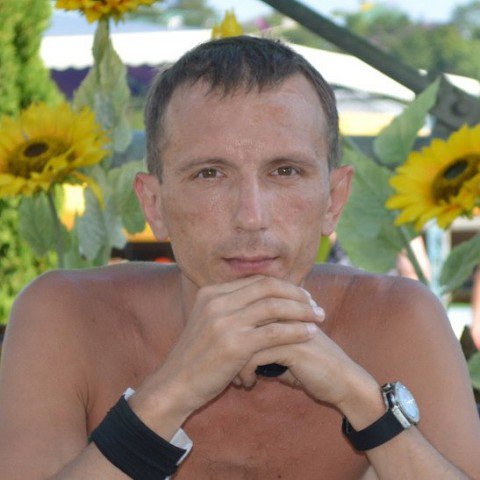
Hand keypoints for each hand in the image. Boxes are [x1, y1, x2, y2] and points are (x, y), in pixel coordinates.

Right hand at [134, 275, 324, 417]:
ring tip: (319, 317)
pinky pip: (273, 332)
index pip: (256, 280)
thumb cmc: (197, 357)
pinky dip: (296, 331)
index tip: (302, 295)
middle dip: (297, 294)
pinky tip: (310, 334)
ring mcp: (224, 322)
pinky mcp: (234, 345)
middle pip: (267, 287)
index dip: (284, 286)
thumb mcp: (207, 323)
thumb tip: (261, 300)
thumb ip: (229, 307)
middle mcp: (217, 301)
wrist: (175, 385)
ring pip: (273, 307)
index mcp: (211, 293)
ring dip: (302, 310)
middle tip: (315, 304)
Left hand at [236, 318, 373, 408]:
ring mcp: (288, 326)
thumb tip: (236, 343)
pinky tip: (248, 383)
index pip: (245, 309)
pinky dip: (246, 371)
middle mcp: (283, 312)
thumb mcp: (283, 349)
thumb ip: (263, 340)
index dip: (232, 330)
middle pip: (242, 320)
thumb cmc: (310, 366)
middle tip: (225, 365)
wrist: (343, 382)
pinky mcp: (292, 346)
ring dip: (235, 361)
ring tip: (236, 378)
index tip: (225, 352)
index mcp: (281, 308)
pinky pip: (255, 355)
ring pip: (245, 337)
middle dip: (229, 345)